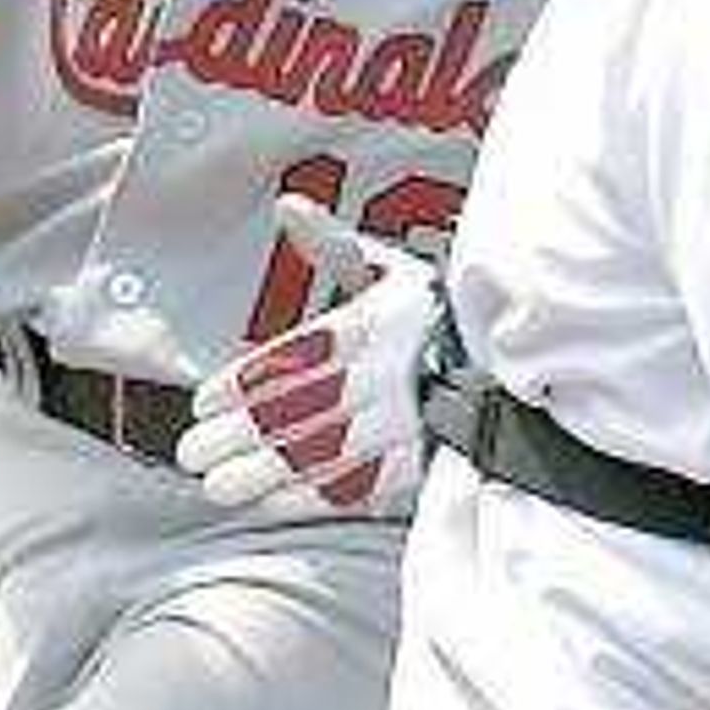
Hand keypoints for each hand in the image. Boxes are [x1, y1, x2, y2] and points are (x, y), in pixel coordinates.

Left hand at [174, 196, 440, 521]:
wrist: (517, 366)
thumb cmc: (441, 318)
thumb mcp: (393, 271)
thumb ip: (334, 245)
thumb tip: (287, 206)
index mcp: (371, 325)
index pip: (290, 359)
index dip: (240, 386)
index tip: (203, 404)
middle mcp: (384, 375)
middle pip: (295, 411)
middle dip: (237, 437)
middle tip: (193, 452)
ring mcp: (404, 424)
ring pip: (318, 455)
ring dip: (262, 475)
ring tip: (217, 486)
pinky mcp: (421, 466)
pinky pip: (356, 488)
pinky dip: (309, 499)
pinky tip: (270, 504)